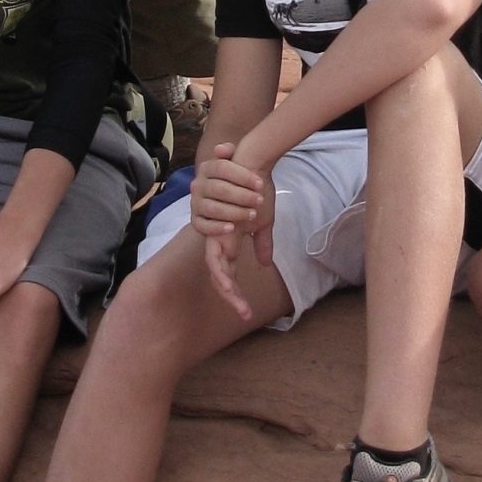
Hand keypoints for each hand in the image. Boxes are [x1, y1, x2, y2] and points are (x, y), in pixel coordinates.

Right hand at [188, 143, 268, 233]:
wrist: (220, 202)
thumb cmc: (233, 182)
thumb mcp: (234, 165)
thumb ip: (230, 152)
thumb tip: (220, 149)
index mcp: (207, 168)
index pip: (222, 167)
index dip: (242, 175)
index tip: (261, 184)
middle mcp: (198, 185)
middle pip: (219, 189)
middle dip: (242, 196)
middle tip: (260, 200)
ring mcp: (195, 203)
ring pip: (213, 208)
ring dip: (235, 212)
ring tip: (252, 214)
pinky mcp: (196, 221)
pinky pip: (203, 226)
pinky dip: (217, 228)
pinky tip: (232, 228)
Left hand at [191, 143, 274, 319]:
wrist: (253, 166)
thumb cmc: (256, 190)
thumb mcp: (262, 221)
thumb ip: (261, 243)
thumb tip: (264, 263)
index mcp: (228, 238)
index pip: (228, 270)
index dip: (234, 290)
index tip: (246, 309)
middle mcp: (219, 238)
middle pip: (219, 274)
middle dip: (230, 296)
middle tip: (244, 314)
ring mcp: (217, 233)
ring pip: (216, 269)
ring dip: (228, 289)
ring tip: (239, 305)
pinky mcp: (220, 229)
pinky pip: (217, 256)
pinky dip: (224, 273)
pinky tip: (231, 286)